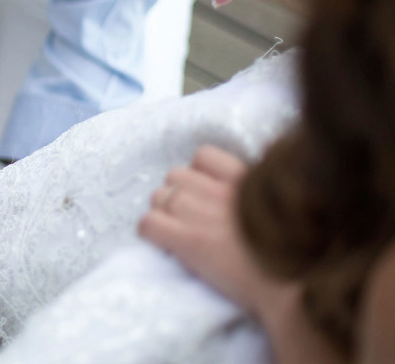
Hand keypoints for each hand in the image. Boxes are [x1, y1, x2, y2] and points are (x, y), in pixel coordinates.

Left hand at [138, 145, 291, 316]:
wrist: (296, 288)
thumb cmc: (297, 257)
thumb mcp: (285, 207)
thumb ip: (260, 192)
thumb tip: (244, 191)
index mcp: (246, 179)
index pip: (202, 156)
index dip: (198, 175)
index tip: (206, 195)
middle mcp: (220, 190)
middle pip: (175, 176)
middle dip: (178, 195)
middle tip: (191, 220)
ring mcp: (201, 212)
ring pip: (158, 197)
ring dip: (164, 214)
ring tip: (180, 235)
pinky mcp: (188, 239)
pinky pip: (147, 224)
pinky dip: (151, 234)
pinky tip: (167, 248)